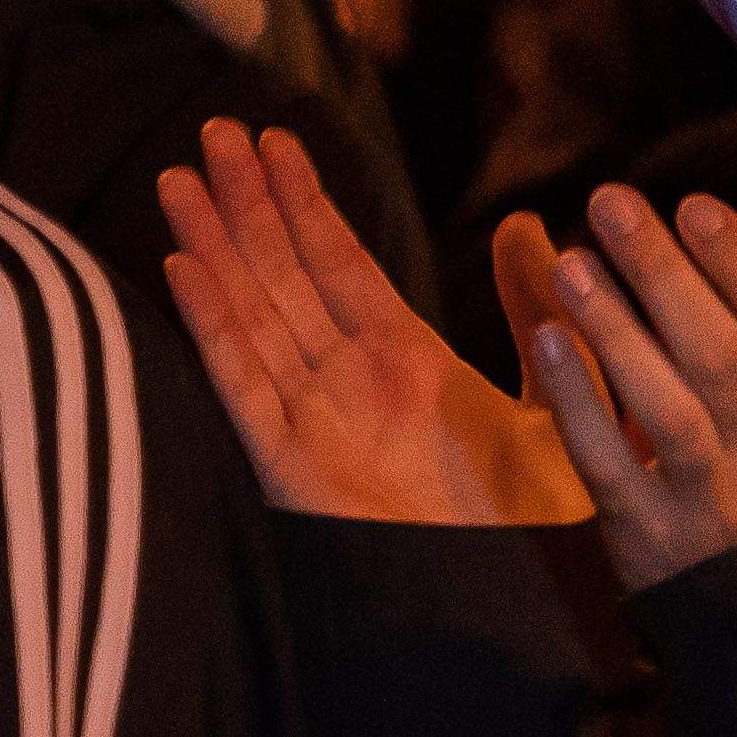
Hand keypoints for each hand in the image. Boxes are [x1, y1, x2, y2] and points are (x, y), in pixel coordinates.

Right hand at [156, 119, 592, 529]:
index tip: (275, 141)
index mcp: (405, 359)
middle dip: (247, 202)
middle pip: (283, 272)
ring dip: (213, 245)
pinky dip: (211, 326)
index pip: (339, 260)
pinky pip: (242, 382)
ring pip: (251, 312)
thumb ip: (536, 310)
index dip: (304, 200)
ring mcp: (313, 417)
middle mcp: (348, 379)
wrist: (519, 606)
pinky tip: (181, 270)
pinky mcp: (289, 463)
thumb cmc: (540, 522)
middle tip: (214, 129)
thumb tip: (528, 224)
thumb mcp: (557, 392)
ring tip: (178, 176)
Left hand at [523, 184, 736, 587]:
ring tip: (571, 261)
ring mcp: (709, 495)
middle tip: (610, 202)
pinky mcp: (648, 531)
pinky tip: (546, 337)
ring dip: (613, 330)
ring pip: (662, 407)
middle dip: (662, 273)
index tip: (695, 205)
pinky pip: (609, 464)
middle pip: (719, 356)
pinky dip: (579, 402)